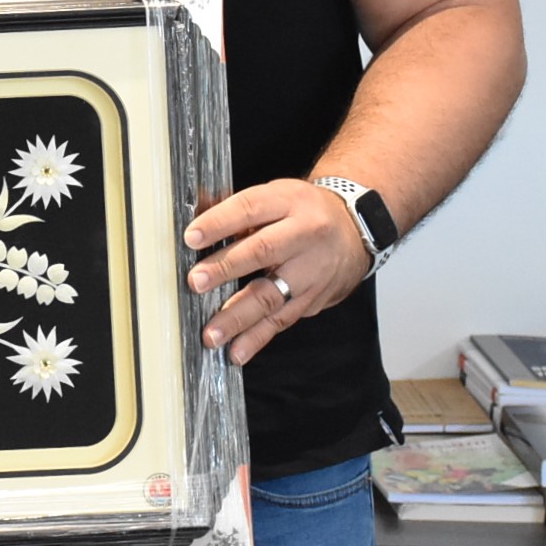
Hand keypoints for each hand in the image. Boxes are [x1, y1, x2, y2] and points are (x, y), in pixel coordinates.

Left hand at [182, 180, 370, 364]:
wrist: (353, 230)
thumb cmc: (305, 212)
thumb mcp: (277, 195)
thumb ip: (237, 208)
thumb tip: (194, 217)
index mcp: (289, 202)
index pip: (251, 208)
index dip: (219, 223)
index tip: (191, 237)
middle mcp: (304, 235)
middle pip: (263, 250)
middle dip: (226, 268)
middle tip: (196, 282)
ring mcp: (311, 271)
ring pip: (272, 295)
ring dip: (238, 317)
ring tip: (212, 333)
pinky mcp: (313, 299)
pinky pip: (282, 320)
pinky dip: (257, 338)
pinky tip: (236, 350)